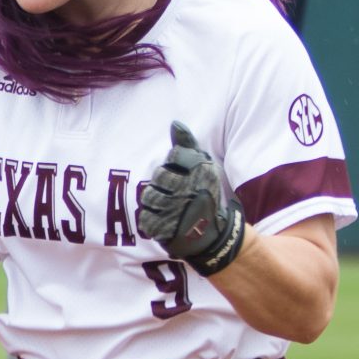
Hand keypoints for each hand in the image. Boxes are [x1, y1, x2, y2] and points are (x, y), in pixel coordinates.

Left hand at [137, 122, 246, 276]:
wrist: (212, 235)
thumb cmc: (205, 195)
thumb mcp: (204, 167)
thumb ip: (188, 145)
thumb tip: (174, 123)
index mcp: (200, 173)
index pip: (173, 157)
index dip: (174, 165)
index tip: (182, 175)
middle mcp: (189, 190)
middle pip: (158, 176)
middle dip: (162, 184)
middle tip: (173, 193)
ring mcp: (177, 211)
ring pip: (148, 197)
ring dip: (155, 202)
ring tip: (168, 207)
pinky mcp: (166, 230)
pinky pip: (145, 219)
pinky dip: (151, 221)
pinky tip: (164, 221)